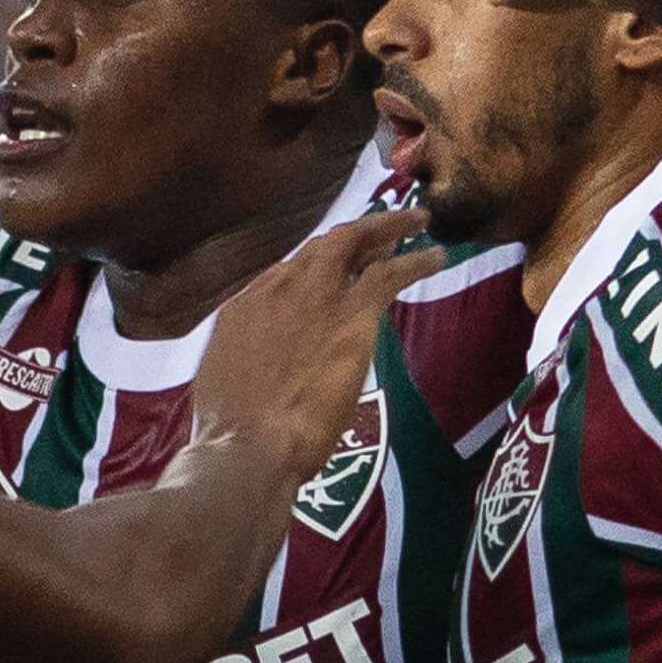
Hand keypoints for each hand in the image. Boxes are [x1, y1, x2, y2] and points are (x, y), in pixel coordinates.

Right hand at [191, 209, 434, 475]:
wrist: (247, 443)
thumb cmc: (229, 431)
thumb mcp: (225, 380)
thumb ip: (249, 359)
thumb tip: (265, 366)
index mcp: (246, 307)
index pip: (286, 274)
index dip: (314, 269)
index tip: (334, 271)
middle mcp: (279, 288)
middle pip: (323, 246)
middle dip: (355, 232)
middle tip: (383, 228)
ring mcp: (317, 295)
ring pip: (358, 243)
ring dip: (390, 229)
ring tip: (417, 219)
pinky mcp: (353, 313)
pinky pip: (391, 273)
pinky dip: (416, 260)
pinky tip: (436, 256)